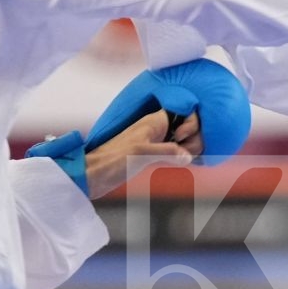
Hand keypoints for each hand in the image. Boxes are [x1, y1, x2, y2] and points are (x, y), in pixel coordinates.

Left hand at [83, 110, 202, 198]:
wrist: (93, 176)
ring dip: (191, 150)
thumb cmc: (112, 161)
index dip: (191, 125)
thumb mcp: (140, 153)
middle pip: (188, 127)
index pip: (185, 112)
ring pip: (183, 140)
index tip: (182, 139)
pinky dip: (184, 157)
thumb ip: (166, 151)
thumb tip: (189, 156)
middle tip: (186, 154)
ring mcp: (156, 143)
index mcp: (154, 122)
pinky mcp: (152, 156)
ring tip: (186, 161)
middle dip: (194, 140)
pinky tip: (186, 164)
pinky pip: (176, 152)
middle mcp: (157, 130)